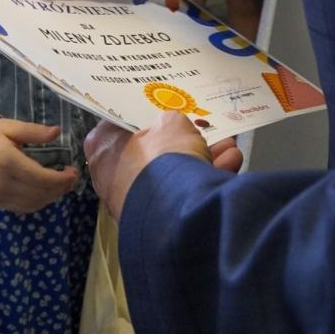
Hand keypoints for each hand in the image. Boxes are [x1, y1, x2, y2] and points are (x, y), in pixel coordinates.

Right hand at [0, 119, 77, 213]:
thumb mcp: (10, 127)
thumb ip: (34, 131)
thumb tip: (57, 132)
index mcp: (9, 161)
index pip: (41, 177)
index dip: (61, 178)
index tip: (73, 171)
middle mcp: (6, 183)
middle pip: (41, 193)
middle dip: (61, 188)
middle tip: (72, 177)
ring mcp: (2, 196)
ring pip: (35, 204)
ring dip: (53, 196)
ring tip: (63, 184)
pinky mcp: (0, 202)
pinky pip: (25, 208)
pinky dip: (40, 202)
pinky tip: (47, 192)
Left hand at [84, 115, 242, 220]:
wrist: (172, 213)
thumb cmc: (161, 157)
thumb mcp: (171, 122)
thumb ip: (171, 122)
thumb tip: (174, 127)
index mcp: (103, 146)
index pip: (120, 125)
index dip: (145, 118)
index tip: (164, 112)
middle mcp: (112, 175)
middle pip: (152, 152)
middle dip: (185, 142)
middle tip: (204, 131)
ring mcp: (134, 200)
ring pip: (172, 173)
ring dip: (203, 160)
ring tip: (229, 147)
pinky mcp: (157, 221)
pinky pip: (181, 194)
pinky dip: (205, 181)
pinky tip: (231, 164)